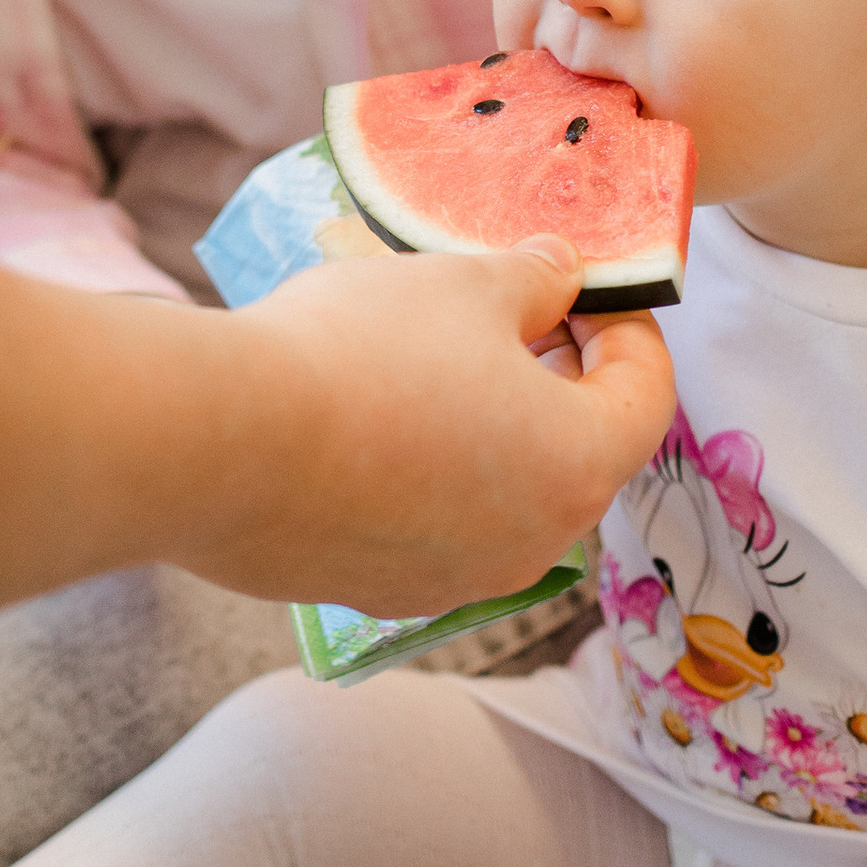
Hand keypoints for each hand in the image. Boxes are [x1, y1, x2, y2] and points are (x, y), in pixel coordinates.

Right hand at [188, 233, 672, 617]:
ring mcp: (455, 580)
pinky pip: (431, 524)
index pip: (647, 397)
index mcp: (576, 467)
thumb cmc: (360, 354)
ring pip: (502, 493)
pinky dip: (426, 471)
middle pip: (577, 451)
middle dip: (558, 375)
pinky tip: (371, 416)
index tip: (587, 286)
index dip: (628, 329)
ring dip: (489, 426)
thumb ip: (533, 279)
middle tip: (518, 312)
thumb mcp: (462, 283)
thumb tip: (560, 275)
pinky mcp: (379, 592)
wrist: (219, 444)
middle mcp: (532, 545)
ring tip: (435, 358)